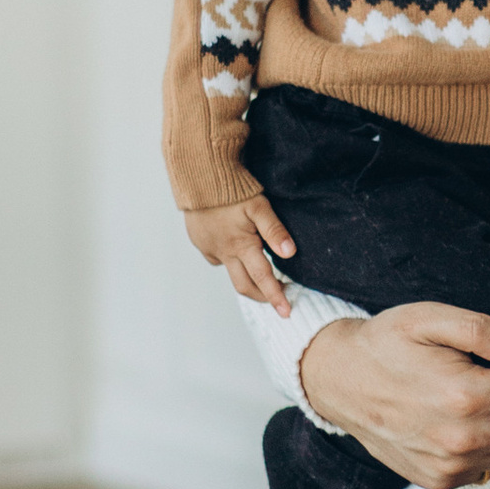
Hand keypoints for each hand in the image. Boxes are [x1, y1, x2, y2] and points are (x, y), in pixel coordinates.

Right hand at [184, 195, 298, 309]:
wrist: (199, 176)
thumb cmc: (232, 189)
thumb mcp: (259, 207)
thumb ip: (275, 230)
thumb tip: (290, 253)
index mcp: (240, 245)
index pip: (263, 278)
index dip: (275, 296)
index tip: (286, 312)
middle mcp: (223, 252)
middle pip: (244, 285)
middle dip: (262, 295)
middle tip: (278, 298)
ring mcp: (209, 248)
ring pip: (230, 271)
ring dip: (245, 276)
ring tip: (259, 270)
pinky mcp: (199, 242)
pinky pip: (216, 257)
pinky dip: (229, 258)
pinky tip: (234, 245)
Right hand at [298, 303, 489, 488]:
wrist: (338, 381)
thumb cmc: (384, 345)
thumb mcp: (428, 318)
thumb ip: (480, 328)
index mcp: (463, 395)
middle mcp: (460, 439)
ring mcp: (449, 466)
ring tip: (485, 401)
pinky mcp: (439, 480)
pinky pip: (482, 468)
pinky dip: (483, 448)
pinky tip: (466, 424)